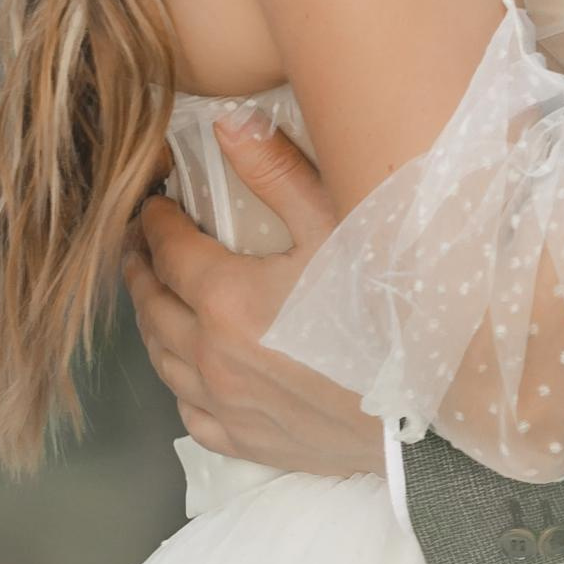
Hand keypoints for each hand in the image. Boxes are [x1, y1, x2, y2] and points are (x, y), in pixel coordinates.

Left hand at [122, 115, 385, 479]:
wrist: (424, 407)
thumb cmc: (385, 310)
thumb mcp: (337, 225)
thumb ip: (278, 171)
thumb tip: (228, 122)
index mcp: (226, 298)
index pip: (168, 251)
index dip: (155, 222)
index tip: (154, 204)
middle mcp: (210, 355)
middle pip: (152, 306)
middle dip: (142, 268)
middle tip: (139, 245)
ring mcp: (225, 405)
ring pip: (162, 360)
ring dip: (152, 321)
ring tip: (155, 296)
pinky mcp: (245, 440)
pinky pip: (189, 412)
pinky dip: (178, 381)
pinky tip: (188, 368)